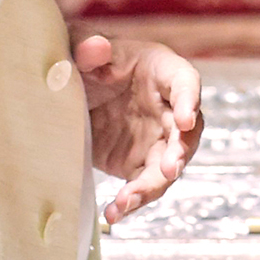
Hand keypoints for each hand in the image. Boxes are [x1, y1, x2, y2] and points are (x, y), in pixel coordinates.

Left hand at [74, 33, 202, 223]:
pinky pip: (144, 185)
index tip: (186, 119)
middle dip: (179, 152)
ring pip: (168, 166)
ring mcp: (156, 138)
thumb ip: (88, 49)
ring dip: (152, 185)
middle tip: (169, 169)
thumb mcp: (83, 50)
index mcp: (161, 71)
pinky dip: (132, 201)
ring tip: (128, 200)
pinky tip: (114, 212)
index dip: (189, 100)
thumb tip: (96, 47)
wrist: (70, 92)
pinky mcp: (139, 163)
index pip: (185, 82)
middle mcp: (167, 107)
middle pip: (186, 132)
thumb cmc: (88, 61)